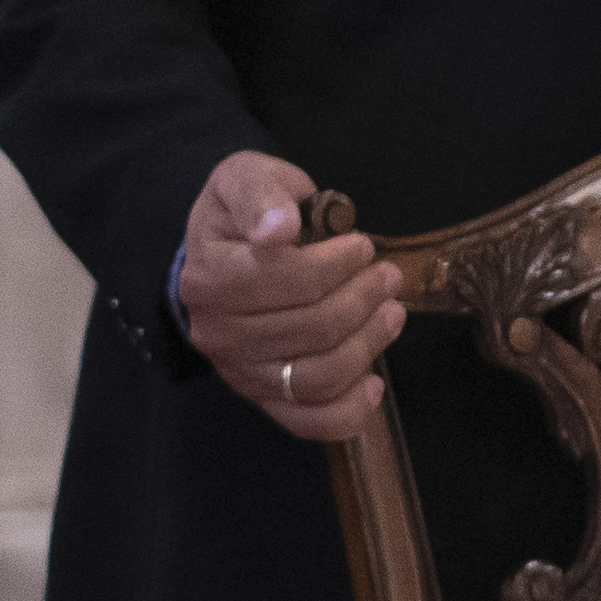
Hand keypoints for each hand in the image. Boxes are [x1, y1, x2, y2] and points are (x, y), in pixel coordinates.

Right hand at [179, 150, 402, 441]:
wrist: (226, 252)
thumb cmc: (248, 213)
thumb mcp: (246, 178)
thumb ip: (261, 195)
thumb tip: (279, 228)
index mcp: (209, 278)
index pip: (286, 279)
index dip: (336, 262)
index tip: (361, 244)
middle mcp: (217, 333)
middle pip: (310, 328)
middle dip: (363, 297)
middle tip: (388, 274)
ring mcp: (239, 371)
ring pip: (316, 376)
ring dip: (368, 344)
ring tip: (392, 312)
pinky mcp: (263, 397)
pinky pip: (306, 422)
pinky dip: (347, 412)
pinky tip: (373, 384)